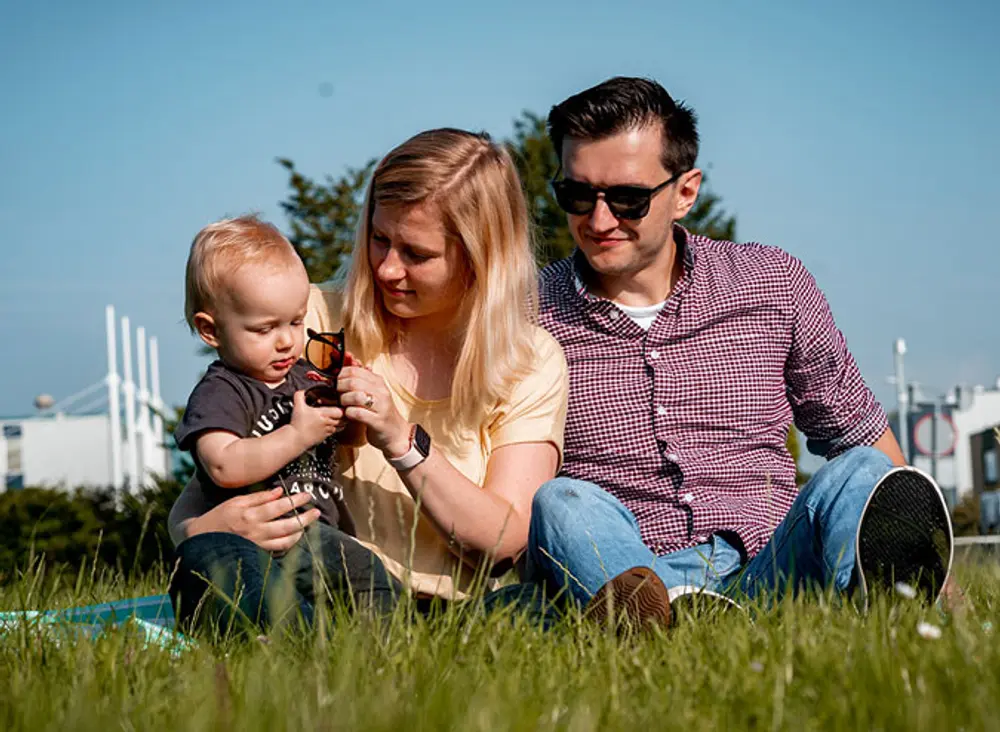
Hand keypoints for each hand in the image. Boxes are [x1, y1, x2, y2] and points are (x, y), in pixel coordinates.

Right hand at [200, 487, 320, 552]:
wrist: (201, 540)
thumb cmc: (219, 517)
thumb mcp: (236, 502)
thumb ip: (258, 497)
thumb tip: (279, 492)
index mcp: (250, 516)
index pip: (279, 507)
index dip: (295, 501)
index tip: (307, 495)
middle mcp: (255, 532)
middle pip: (287, 525)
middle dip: (305, 518)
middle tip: (316, 511)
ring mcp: (257, 545)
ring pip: (286, 541)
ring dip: (300, 532)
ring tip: (308, 524)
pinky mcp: (256, 553)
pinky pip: (278, 550)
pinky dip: (289, 543)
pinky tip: (295, 536)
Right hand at [289, 389, 345, 446]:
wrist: (296, 439)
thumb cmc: (298, 423)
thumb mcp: (298, 407)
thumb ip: (299, 396)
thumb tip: (302, 391)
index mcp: (323, 414)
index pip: (339, 411)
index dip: (342, 408)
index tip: (340, 405)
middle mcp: (327, 422)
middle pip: (343, 419)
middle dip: (343, 415)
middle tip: (342, 412)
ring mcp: (327, 430)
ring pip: (341, 426)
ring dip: (341, 422)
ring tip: (340, 418)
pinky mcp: (325, 437)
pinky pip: (335, 432)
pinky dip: (336, 428)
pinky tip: (334, 425)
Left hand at [337, 362, 410, 457]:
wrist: (396, 433)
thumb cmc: (380, 412)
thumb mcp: (372, 393)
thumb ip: (360, 379)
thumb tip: (348, 361)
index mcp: (379, 382)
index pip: (355, 370)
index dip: (341, 375)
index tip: (336, 382)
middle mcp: (381, 392)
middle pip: (353, 382)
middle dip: (340, 388)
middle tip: (337, 394)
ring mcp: (381, 406)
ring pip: (356, 396)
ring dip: (344, 400)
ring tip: (344, 405)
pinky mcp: (378, 421)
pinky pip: (357, 413)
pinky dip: (348, 413)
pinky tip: (349, 415)